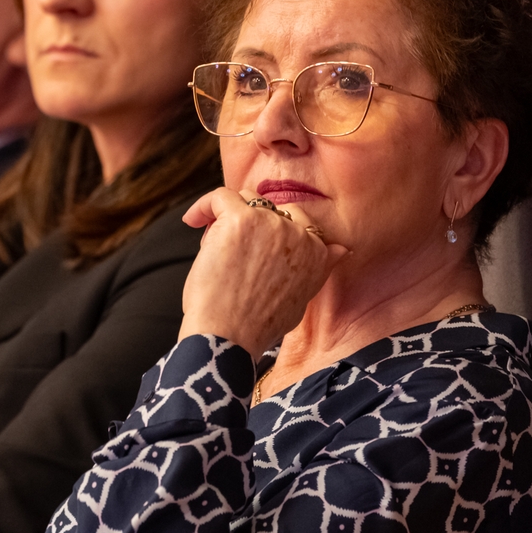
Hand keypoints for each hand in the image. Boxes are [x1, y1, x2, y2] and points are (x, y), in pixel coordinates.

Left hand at [180, 188, 347, 357]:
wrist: (229, 336)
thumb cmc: (257, 324)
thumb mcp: (302, 298)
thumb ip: (318, 269)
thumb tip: (340, 250)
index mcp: (318, 252)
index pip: (297, 221)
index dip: (270, 232)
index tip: (251, 249)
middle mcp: (299, 234)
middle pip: (270, 209)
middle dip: (249, 225)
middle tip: (231, 255)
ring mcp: (271, 223)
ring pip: (246, 200)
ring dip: (227, 220)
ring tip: (215, 251)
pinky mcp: (240, 219)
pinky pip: (219, 196)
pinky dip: (202, 206)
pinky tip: (191, 221)